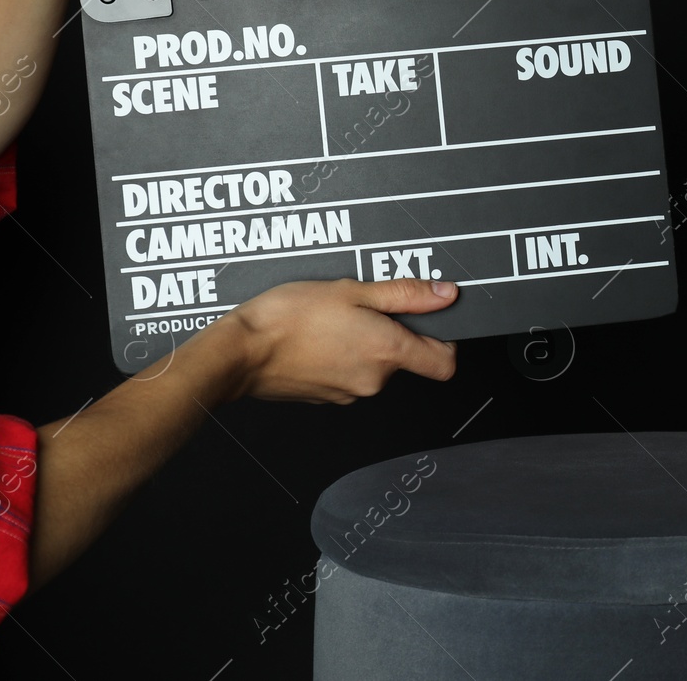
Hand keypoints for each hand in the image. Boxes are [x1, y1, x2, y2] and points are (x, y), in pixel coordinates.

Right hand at [213, 278, 459, 403]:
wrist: (241, 352)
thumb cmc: (289, 318)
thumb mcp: (353, 289)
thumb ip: (405, 295)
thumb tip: (445, 295)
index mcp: (388, 352)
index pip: (445, 363)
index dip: (446, 340)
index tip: (432, 320)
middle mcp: (374, 380)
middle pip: (405, 358)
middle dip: (391, 331)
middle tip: (363, 305)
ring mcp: (350, 393)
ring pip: (374, 365)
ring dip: (363, 341)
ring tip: (334, 318)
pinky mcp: (327, 397)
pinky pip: (349, 373)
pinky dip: (342, 354)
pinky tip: (319, 336)